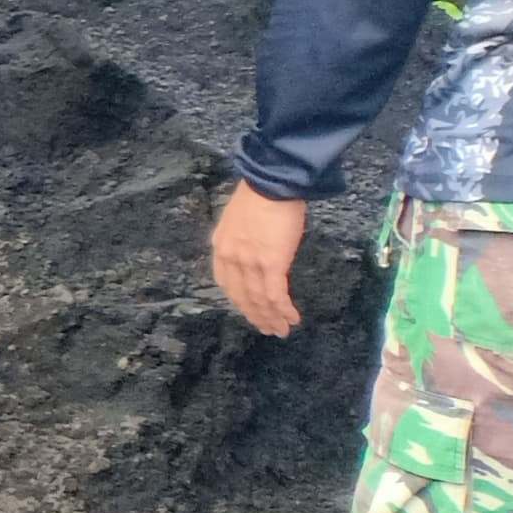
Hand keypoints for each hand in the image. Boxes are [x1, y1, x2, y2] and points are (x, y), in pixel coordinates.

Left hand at [211, 184, 308, 336]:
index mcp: (221, 247)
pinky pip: (275, 294)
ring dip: (271, 318)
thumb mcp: (240, 221)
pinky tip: (291, 318)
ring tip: (281, 330)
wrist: (272, 182)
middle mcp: (231, 258)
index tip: (251, 311)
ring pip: (258, 299)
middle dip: (256, 315)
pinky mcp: (271, 263)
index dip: (240, 300)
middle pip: (241, 296)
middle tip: (268, 329)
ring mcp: (249, 262)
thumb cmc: (261, 195)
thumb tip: (255, 249)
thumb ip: (242, 239)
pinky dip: (283, 310)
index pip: (226, 283)